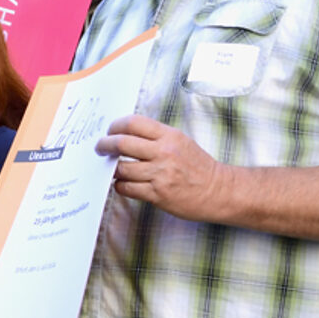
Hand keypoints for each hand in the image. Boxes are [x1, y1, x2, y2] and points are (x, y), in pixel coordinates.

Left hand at [97, 115, 226, 223]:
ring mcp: (160, 174)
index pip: (134, 123)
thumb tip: (127, 133)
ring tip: (112, 168)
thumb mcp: (181, 141)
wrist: (217, 190)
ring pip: (122, 168)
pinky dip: (120, 185)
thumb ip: (156, 136)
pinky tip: (123, 183)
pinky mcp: (158, 194)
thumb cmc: (198, 166)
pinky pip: (128, 188)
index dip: (116, 126)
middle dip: (105, 145)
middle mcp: (164, 153)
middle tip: (101, 148)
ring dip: (112, 168)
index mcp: (169, 136)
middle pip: (122, 143)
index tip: (110, 131)